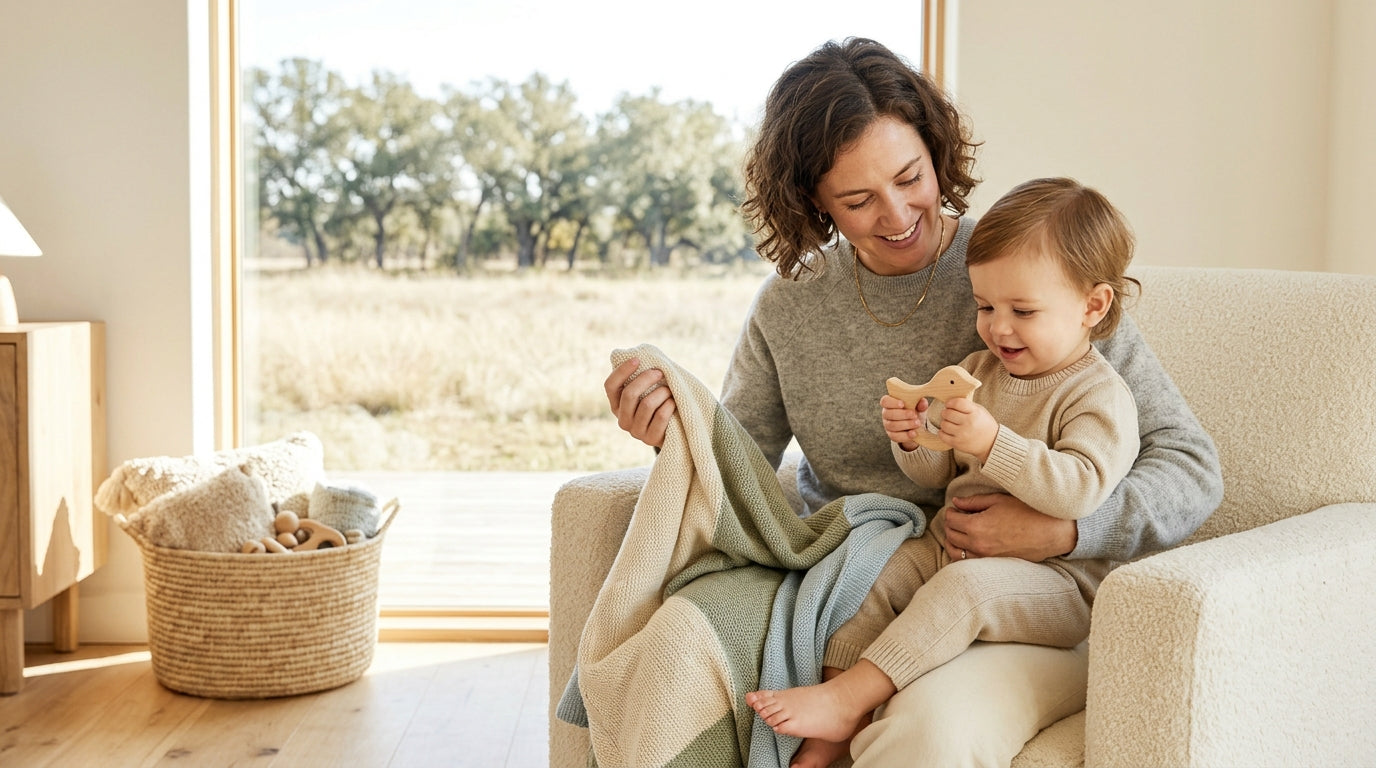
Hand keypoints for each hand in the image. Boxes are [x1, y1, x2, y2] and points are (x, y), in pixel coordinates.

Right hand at [604, 357, 674, 447]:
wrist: (674, 429)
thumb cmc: (659, 401)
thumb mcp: (647, 390)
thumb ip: (640, 376)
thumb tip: (637, 353)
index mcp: (616, 405)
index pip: (610, 386)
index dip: (621, 371)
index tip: (637, 359)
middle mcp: (622, 420)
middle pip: (629, 394)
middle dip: (646, 379)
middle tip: (660, 372)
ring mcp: (636, 432)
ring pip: (647, 404)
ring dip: (662, 392)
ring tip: (670, 390)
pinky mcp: (650, 439)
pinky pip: (660, 416)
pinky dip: (669, 405)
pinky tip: (673, 402)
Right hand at [880, 394, 928, 451]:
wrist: (915, 425)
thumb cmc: (914, 411)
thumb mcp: (918, 405)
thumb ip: (920, 402)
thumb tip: (923, 404)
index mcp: (890, 403)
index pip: (885, 401)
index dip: (892, 403)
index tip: (902, 404)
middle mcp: (886, 414)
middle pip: (888, 414)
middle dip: (902, 414)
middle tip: (914, 415)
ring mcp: (887, 425)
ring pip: (892, 425)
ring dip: (906, 425)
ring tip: (917, 423)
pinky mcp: (891, 435)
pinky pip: (895, 436)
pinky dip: (905, 436)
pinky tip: (914, 433)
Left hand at [935, 397, 997, 459]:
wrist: (991, 443)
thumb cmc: (984, 425)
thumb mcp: (980, 411)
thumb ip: (966, 405)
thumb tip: (950, 402)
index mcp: (975, 413)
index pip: (957, 403)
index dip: (950, 402)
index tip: (949, 404)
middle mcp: (968, 423)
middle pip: (947, 413)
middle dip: (946, 412)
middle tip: (949, 414)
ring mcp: (962, 434)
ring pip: (943, 424)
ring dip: (945, 422)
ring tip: (950, 423)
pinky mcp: (957, 443)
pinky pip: (942, 435)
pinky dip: (942, 432)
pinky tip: (948, 431)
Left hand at [942, 493, 1077, 561]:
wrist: (1051, 532)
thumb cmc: (1028, 511)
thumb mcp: (999, 500)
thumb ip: (974, 502)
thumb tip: (956, 502)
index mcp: (977, 526)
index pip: (951, 520)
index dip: (950, 512)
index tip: (955, 508)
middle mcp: (978, 544)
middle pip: (950, 535)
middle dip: (950, 525)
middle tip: (956, 517)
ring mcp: (985, 557)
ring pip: (955, 552)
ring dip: (952, 541)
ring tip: (958, 532)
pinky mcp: (994, 564)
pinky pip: (968, 562)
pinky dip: (963, 553)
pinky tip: (968, 545)